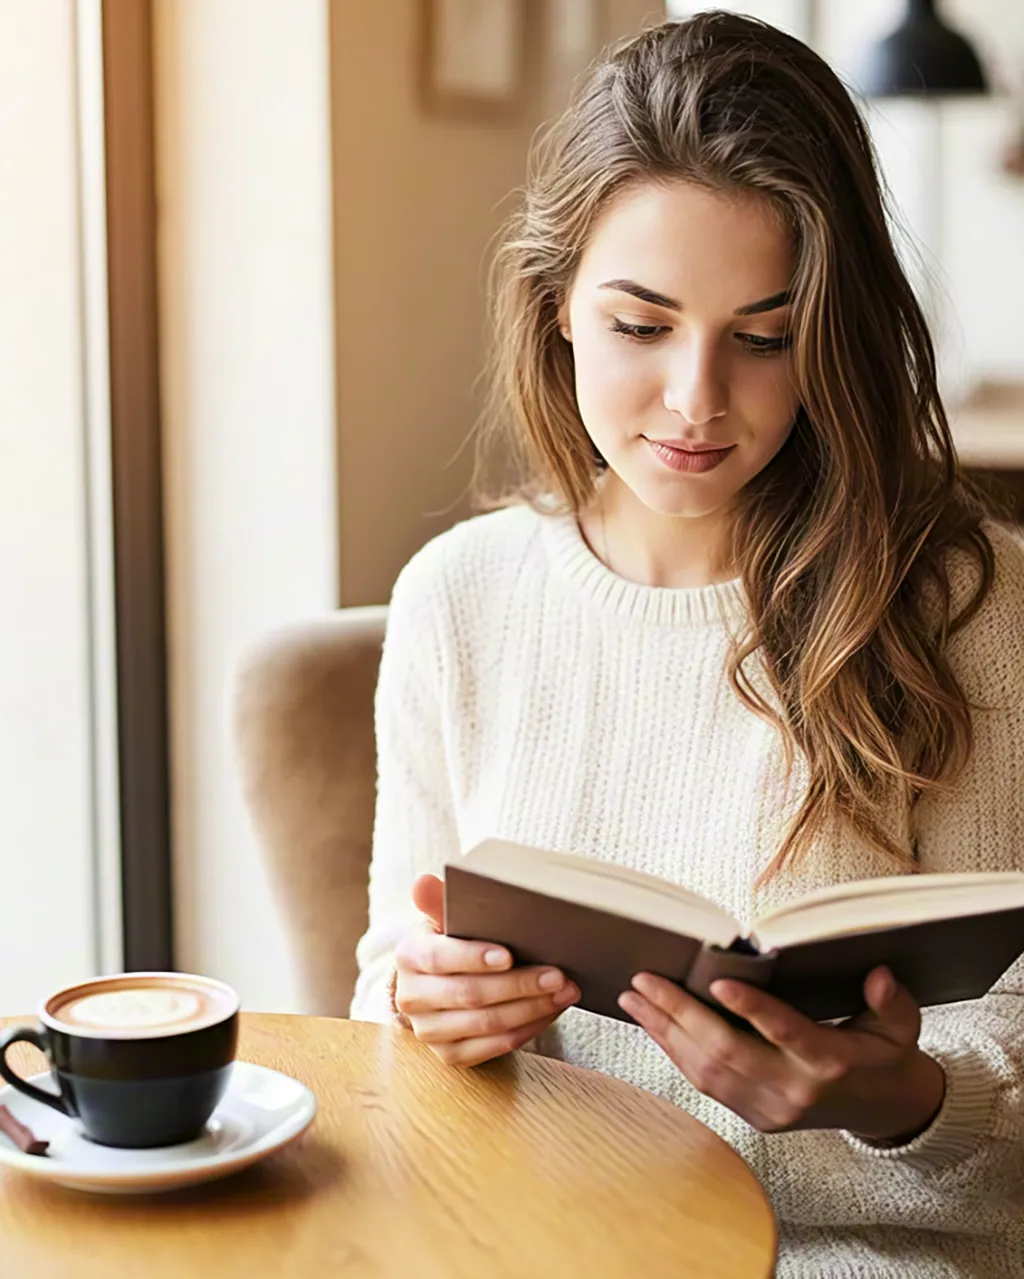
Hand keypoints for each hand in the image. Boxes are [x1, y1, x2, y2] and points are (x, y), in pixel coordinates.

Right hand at [393, 874, 579, 1067]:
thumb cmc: (450, 941)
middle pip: (470, 994)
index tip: (509, 955)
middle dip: (519, 985)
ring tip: (564, 991)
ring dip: (531, 1008)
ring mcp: (429, 1032)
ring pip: (487, 1024)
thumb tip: (424, 881)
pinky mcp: (450, 1056)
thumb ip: (439, 900)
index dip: (474, 958)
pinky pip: (495, 1047)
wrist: (436, 983)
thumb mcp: (443, 918)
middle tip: (557, 974)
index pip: (439, 958)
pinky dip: (528, 1028)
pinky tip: (550, 1010)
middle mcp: (412, 998)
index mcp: (409, 956)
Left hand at [619, 966, 945, 1142]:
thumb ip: (891, 1001)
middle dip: (680, 1013)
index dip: (752, 1010)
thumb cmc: (886, 1056)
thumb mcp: (901, 1026)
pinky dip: (675, 1053)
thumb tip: (880, 976)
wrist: (886, 1112)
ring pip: (707, 1071)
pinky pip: (706, 1084)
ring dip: (665, 1032)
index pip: (786, 1033)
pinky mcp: (755, 1118)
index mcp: (831, 1063)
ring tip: (634, 998)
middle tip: (645, 980)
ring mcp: (771, 1109)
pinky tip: (654, 1025)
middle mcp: (795, 1091)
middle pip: (729, 1052)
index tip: (718, 983)